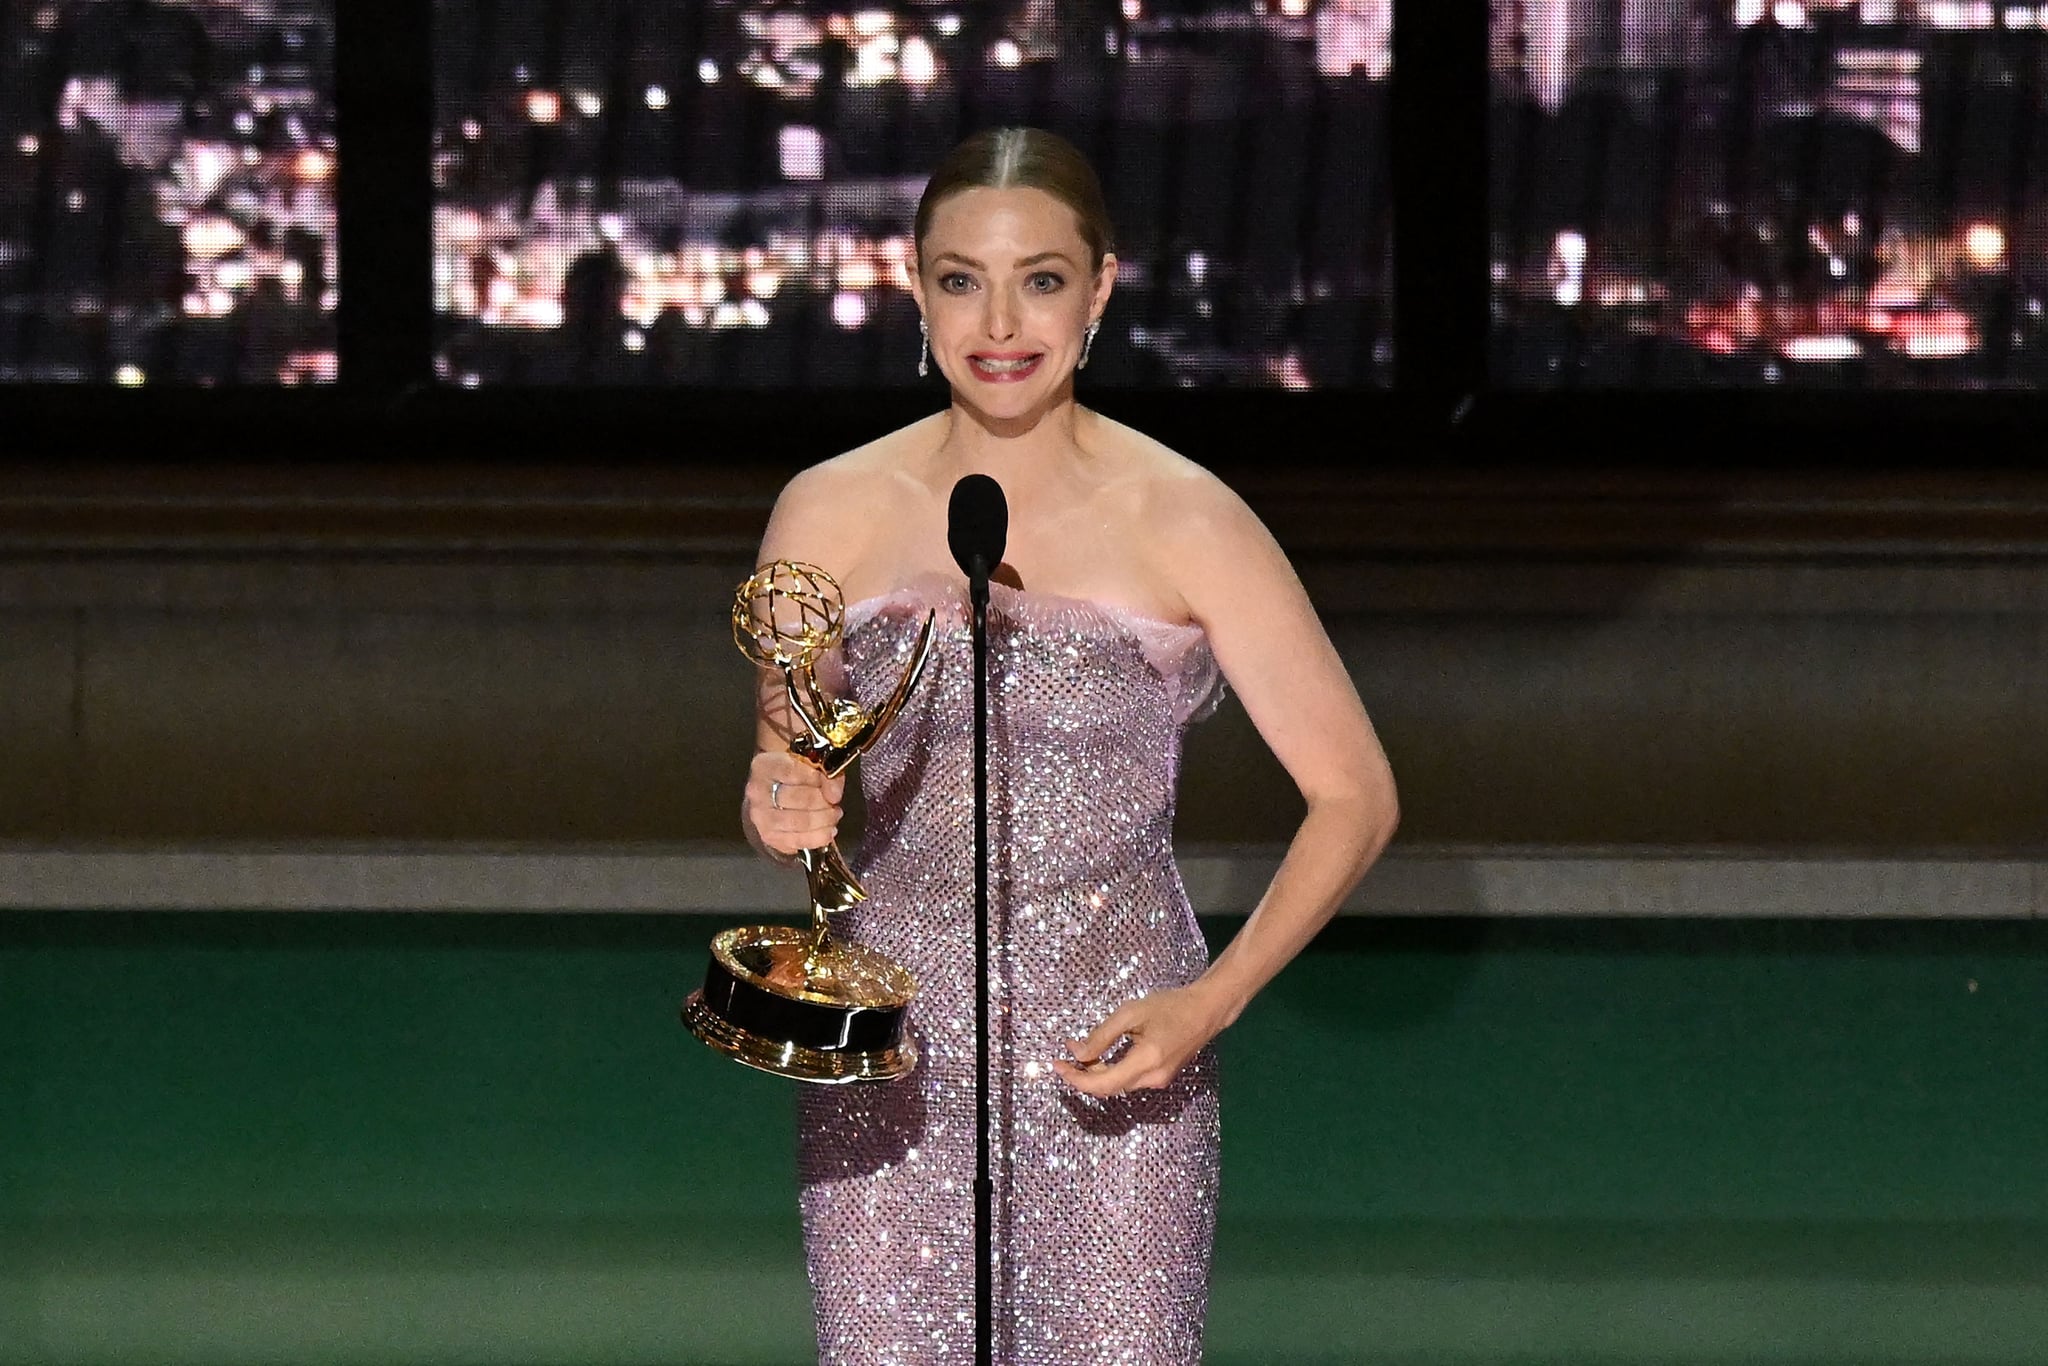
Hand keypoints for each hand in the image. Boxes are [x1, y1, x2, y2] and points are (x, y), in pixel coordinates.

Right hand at [745, 750, 843, 856]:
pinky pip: (796, 841)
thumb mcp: (813, 764)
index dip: (815, 778)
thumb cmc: (798, 775)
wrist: (779, 791)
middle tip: (834, 803)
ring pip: (797, 822)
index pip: (791, 771)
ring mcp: (760, 816)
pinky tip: (827, 830)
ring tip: (833, 815)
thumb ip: (827, 774)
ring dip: (823, 820)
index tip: (830, 782)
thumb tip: (834, 794)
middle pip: (795, 798)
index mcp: (765, 765)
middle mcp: (757, 791)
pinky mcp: (769, 836)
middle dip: (822, 802)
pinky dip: (818, 837)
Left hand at [1052, 983, 1233, 1097]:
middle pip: (1108, 1088)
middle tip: (1064, 1057)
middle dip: (1082, 1076)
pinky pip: (1129, 1080)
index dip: (1076, 1079)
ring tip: (1079, 1051)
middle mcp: (1152, 1079)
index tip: (1057, 1066)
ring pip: (1118, 1085)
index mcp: (1145, 1061)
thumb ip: (1102, 1035)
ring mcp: (1159, 1081)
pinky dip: (1111, 1071)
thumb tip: (1078, 1054)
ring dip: (1096, 1072)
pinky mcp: (1161, 1077)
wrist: (1206, 1011)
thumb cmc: (1169, 1006)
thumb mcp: (1131, 1013)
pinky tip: (1101, 1055)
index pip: (1102, 1084)